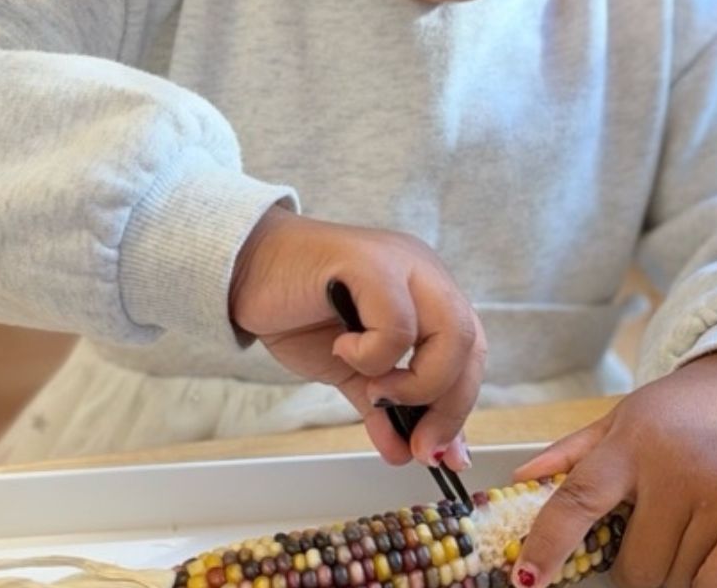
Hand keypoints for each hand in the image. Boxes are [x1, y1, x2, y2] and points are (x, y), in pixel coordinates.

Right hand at [230, 206, 485, 468]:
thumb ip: (382, 406)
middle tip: (418, 445)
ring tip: (376, 393)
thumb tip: (407, 453)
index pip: (470, 353)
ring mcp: (401, 262)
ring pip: (451, 331)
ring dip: (418, 383)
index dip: (460, 407)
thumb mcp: (351, 370)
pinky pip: (397, 324)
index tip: (439, 455)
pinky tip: (342, 349)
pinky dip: (373, 354)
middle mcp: (424, 272)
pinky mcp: (369, 262)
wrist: (245, 274)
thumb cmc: (299, 311)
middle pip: (470, 344)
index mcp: (428, 293)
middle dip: (449, 406)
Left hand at [512, 350, 716, 587]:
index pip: (578, 500)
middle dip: (628, 569)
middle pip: (634, 562)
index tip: (527, 578)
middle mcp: (674, 470)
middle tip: (638, 546)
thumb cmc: (681, 406)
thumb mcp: (624, 417)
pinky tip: (702, 561)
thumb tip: (521, 478)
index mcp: (631, 442)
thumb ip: (573, 451)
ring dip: (668, 574)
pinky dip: (704, 583)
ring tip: (677, 539)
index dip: (548, 544)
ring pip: (676, 578)